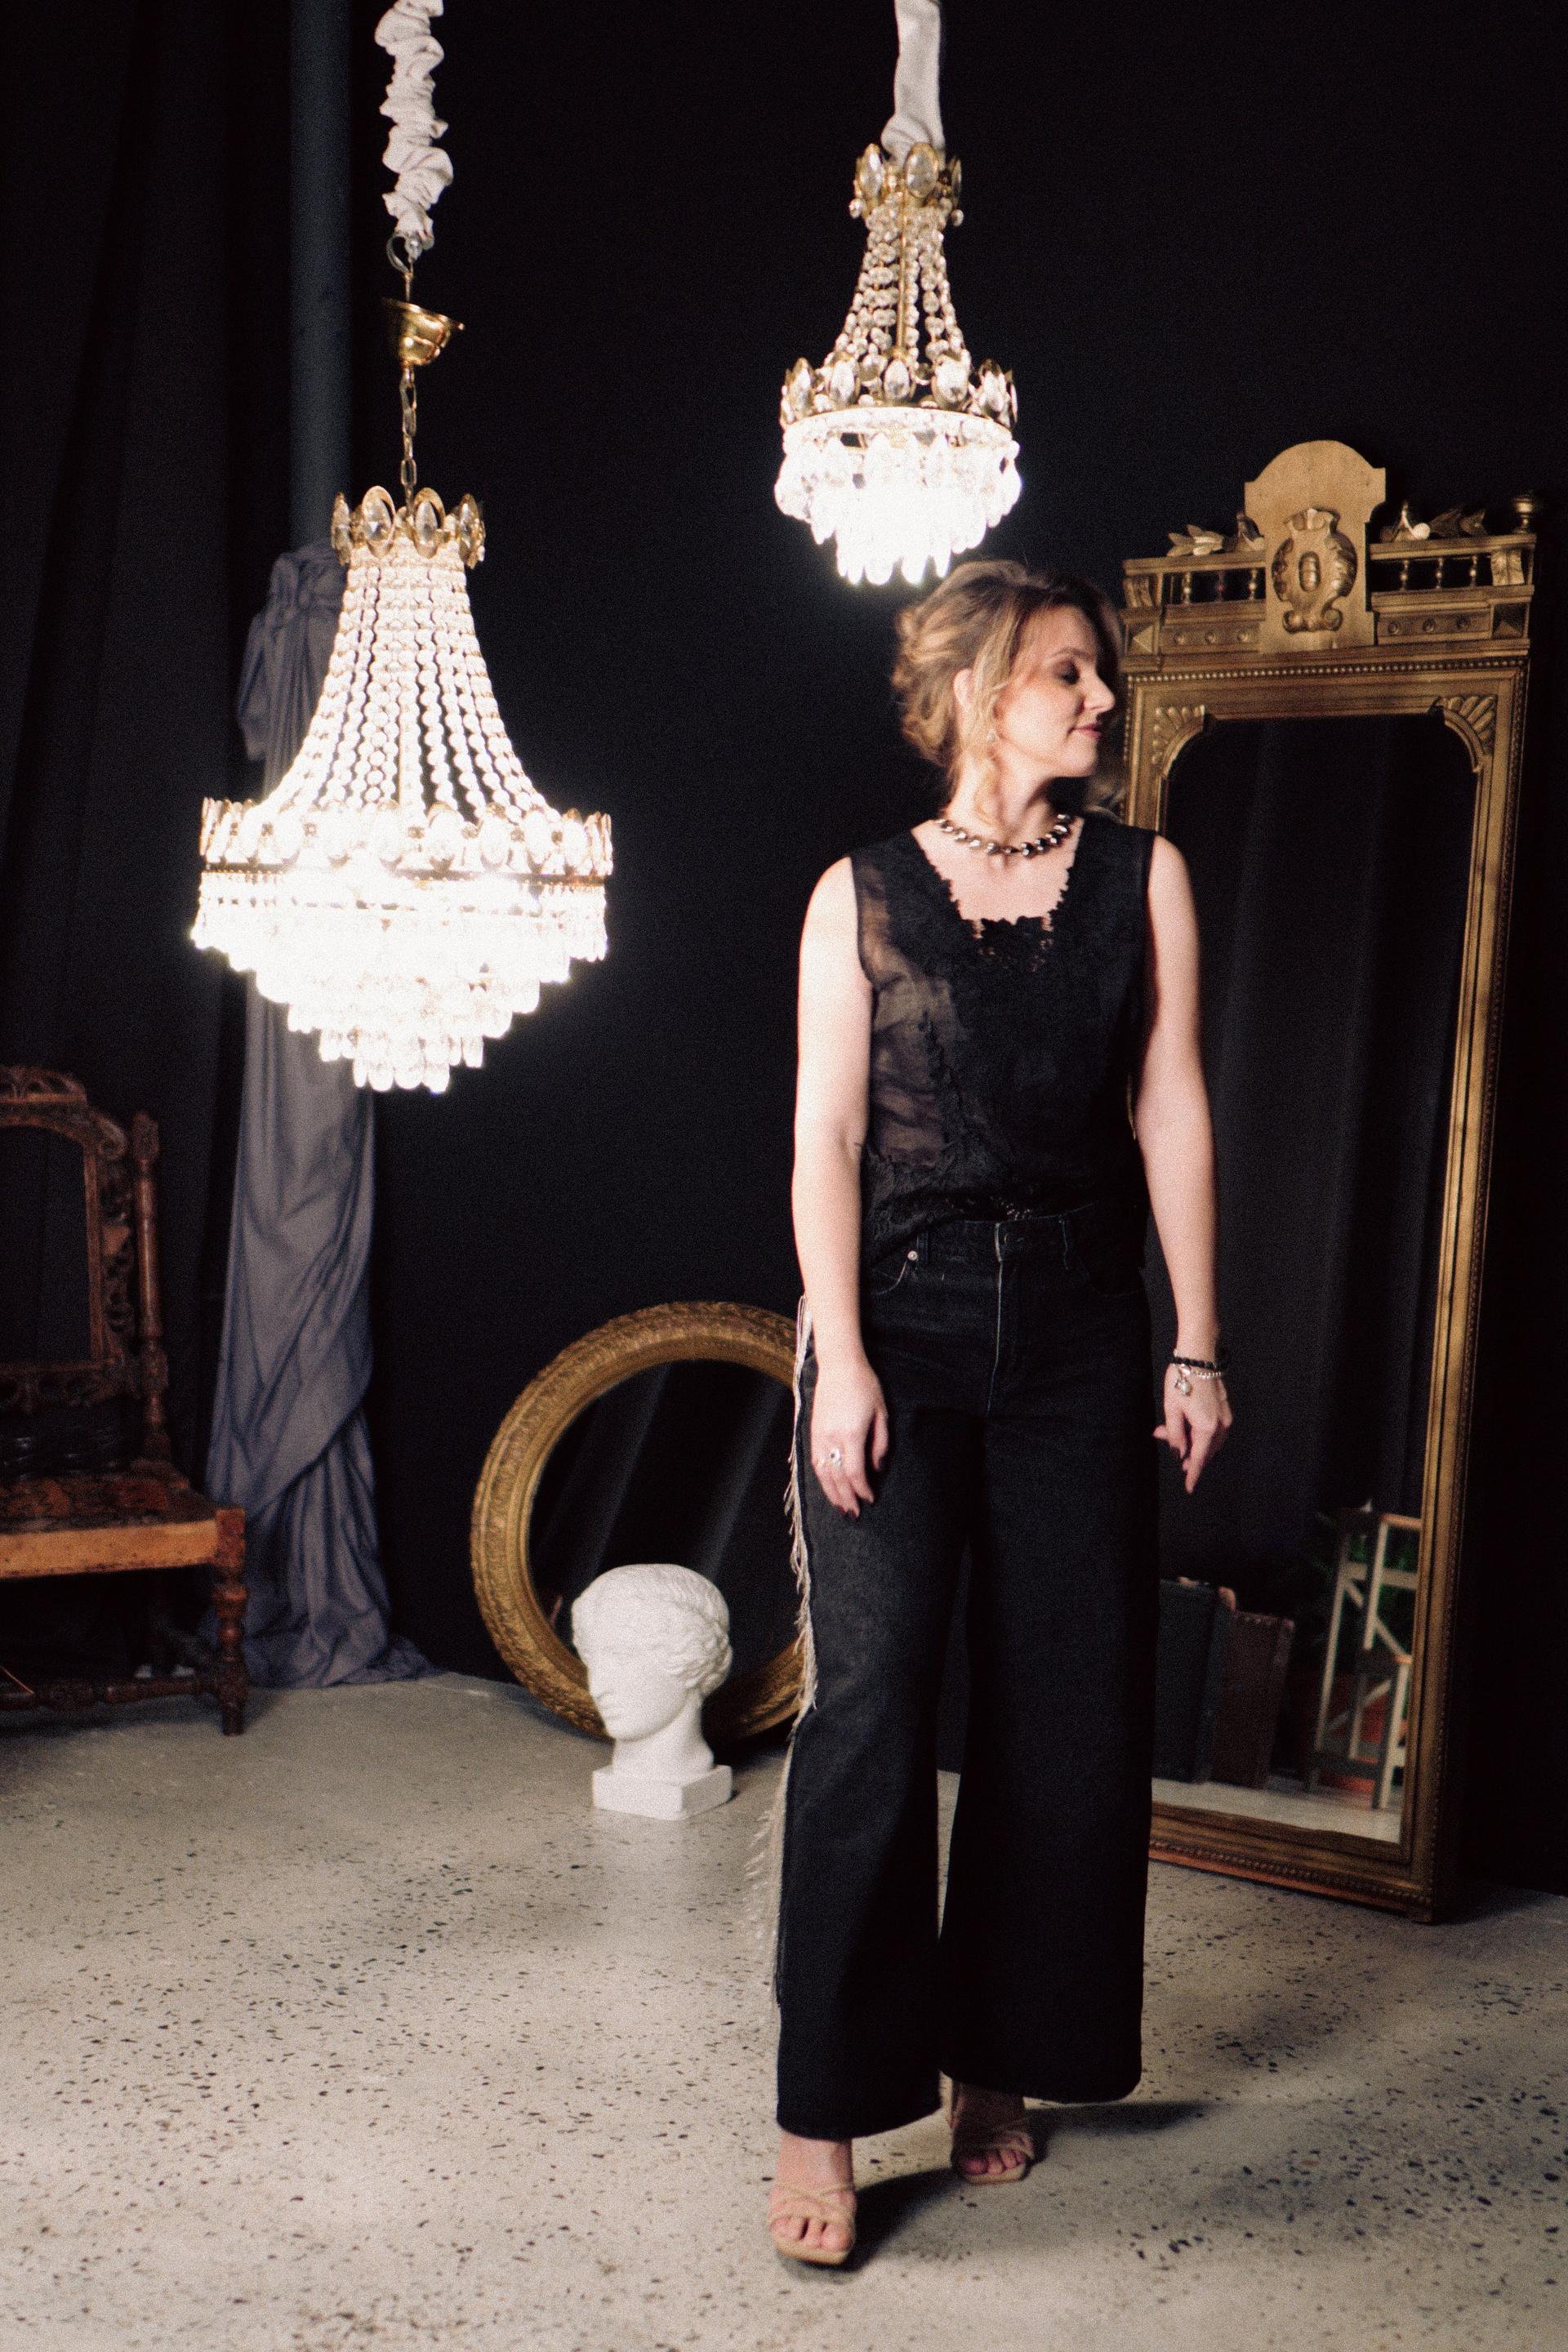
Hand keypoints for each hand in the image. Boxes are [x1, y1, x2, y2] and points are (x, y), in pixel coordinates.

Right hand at [810, 1358, 888, 1516]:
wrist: (839, 1365)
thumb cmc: (865, 1386)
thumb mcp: (881, 1414)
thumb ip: (880, 1444)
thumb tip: (877, 1469)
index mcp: (851, 1434)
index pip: (855, 1473)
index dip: (863, 1489)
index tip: (871, 1498)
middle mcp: (831, 1438)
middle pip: (837, 1478)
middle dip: (846, 1498)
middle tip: (854, 1514)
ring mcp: (819, 1436)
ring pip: (823, 1473)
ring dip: (831, 1493)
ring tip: (840, 1507)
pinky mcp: (812, 1432)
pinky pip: (815, 1462)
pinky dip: (822, 1478)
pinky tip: (828, 1487)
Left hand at [1156, 1365, 1231, 1493]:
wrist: (1199, 1355)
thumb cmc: (1182, 1379)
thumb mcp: (1171, 1409)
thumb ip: (1175, 1435)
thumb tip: (1179, 1453)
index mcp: (1207, 1427)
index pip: (1199, 1459)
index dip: (1193, 1474)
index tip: (1189, 1488)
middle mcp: (1222, 1425)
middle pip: (1205, 1450)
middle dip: (1187, 1451)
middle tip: (1166, 1438)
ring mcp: (1227, 1416)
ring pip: (1210, 1440)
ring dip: (1192, 1441)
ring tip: (1171, 1429)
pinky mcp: (1227, 1408)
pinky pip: (1215, 1429)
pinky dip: (1200, 1431)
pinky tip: (1185, 1422)